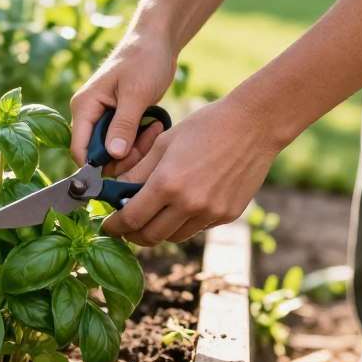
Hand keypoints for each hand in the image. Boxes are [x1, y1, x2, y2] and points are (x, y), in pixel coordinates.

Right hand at [70, 35, 176, 172]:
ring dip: (136, 148)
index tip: (125, 166)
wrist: (157, 42)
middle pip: (99, 154)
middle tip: (149, 140)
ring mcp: (103, 118)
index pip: (79, 149)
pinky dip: (140, 141)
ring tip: (156, 128)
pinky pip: (124, 142)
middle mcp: (89, 114)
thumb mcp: (136, 94)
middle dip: (125, 156)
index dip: (97, 165)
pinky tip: (155, 125)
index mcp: (84, 106)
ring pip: (114, 151)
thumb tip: (113, 156)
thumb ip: (123, 126)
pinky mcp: (118, 119)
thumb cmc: (144, 60)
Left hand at [101, 97, 280, 245]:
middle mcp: (189, 204)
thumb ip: (137, 172)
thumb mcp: (163, 143)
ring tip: (152, 216)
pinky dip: (183, 223)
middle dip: (133, 235)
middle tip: (126, 227)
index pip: (131, 219)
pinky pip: (197, 227)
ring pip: (174, 236)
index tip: (108, 226)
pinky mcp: (228, 215)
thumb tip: (116, 192)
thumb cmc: (204, 127)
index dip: (115, 226)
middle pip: (151, 236)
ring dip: (158, 230)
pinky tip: (181, 206)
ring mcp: (211, 213)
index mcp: (167, 183)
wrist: (253, 125)